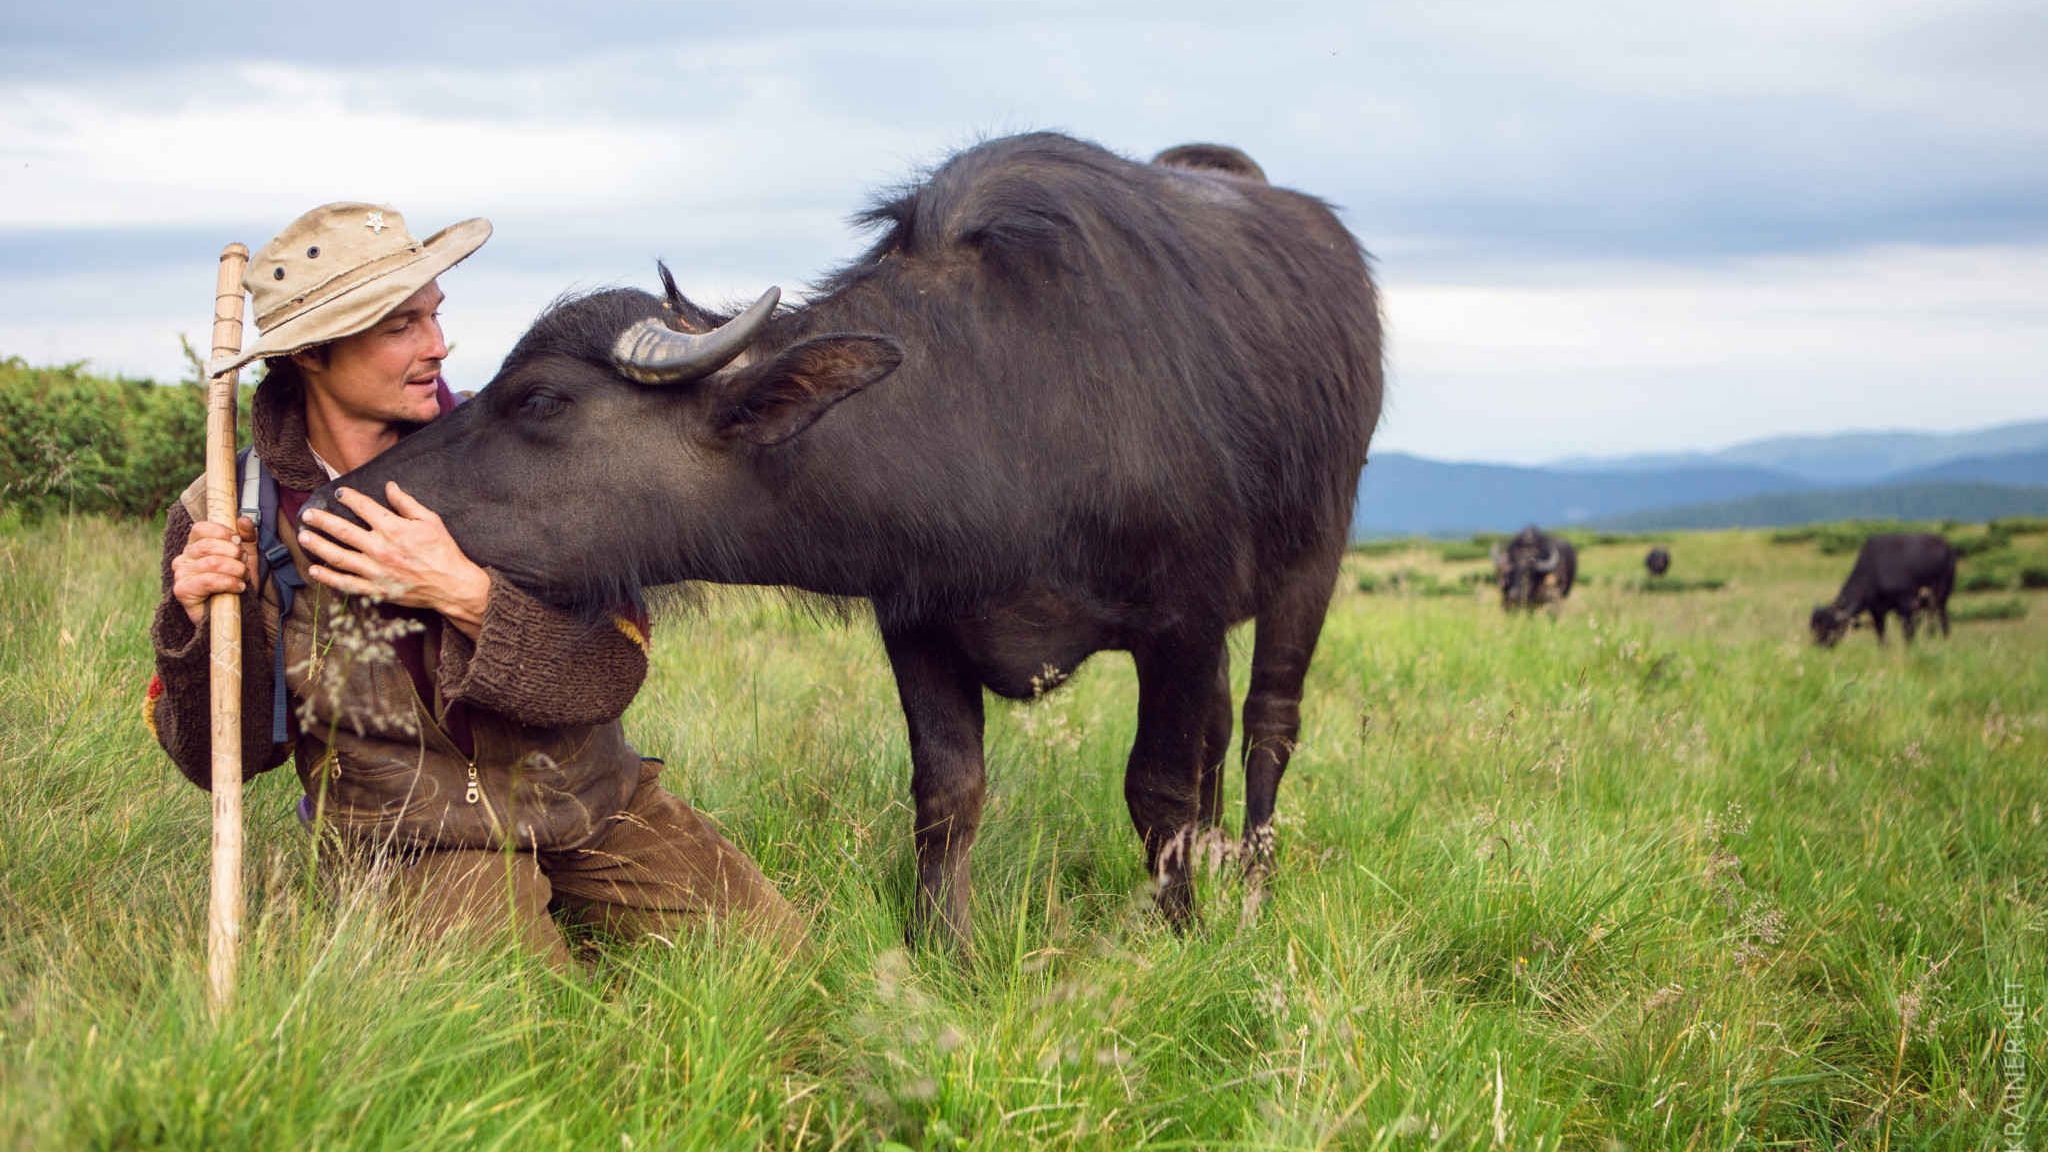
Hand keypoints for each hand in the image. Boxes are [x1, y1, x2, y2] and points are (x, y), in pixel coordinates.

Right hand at [172, 516, 256, 625]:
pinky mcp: (182, 591)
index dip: (222, 532)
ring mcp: (181, 574)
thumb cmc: (238, 581)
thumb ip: (247, 536)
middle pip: (207, 546)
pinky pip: (207, 581)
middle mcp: (183, 558)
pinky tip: (239, 587)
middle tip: (244, 564)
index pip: (201, 529)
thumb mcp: (248, 555)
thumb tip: (243, 520)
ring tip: (243, 577)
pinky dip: (228, 582)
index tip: (239, 541)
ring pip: (211, 563)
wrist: (239, 612)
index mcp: (195, 545)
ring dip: (235, 569)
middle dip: (233, 554)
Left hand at [299, 482, 491, 635]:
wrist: (452, 585)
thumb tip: (389, 486)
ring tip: (303, 537)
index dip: (349, 498)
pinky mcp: (376, 589)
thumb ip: (406, 503)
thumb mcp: (430, 520)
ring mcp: (375, 570)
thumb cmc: (443, 551)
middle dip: (322, 520)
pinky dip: (328, 577)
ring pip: (338, 556)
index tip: (340, 494)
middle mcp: (380, 548)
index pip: (363, 507)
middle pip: (342, 531)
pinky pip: (346, 583)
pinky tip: (314, 570)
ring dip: (318, 545)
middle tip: (307, 514)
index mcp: (393, 528)